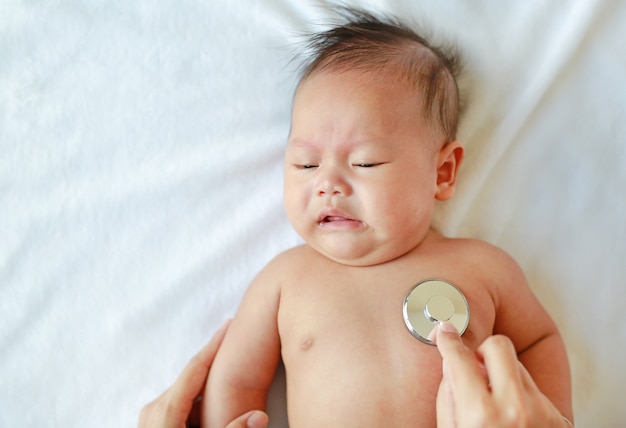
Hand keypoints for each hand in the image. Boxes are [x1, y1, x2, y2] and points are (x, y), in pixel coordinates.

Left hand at [138, 320, 268, 427]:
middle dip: (217, 361)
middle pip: (193, 376)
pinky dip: (201, 400)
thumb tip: (260, 416)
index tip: (229, 323)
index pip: (196, 367)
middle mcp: (156, 407)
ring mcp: (153, 417)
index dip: (215, 344)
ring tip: (233, 372)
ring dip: (210, 385)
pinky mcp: (155, 425)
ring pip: (189, 391)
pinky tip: (216, 404)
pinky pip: (183, 404)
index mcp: (165, 409)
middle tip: (236, 340)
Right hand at [435, 322, 571, 426]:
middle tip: (474, 366)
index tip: (444, 331)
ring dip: (503, 377)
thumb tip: (450, 365)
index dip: (447, 340)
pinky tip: (514, 421)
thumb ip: (448, 397)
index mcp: (480, 415)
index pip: (459, 358)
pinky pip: (536, 391)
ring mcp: (542, 414)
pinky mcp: (559, 421)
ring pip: (518, 367)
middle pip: (498, 346)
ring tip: (495, 404)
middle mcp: (515, 409)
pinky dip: (521, 398)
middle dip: (482, 351)